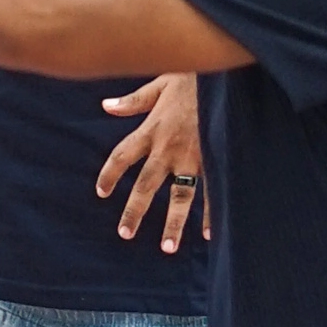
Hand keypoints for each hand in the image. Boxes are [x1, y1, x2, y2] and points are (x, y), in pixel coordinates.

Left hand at [98, 72, 209, 250]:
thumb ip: (134, 101)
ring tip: (167, 247)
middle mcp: (167, 148)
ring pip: (179, 196)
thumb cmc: (192, 78)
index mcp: (151, 129)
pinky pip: (211, 191)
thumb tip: (107, 106)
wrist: (225, 78)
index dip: (110, 174)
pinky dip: (211, 213)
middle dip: (134, 210)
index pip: (122, 156)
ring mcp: (192, 157)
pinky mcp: (214, 159)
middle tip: (125, 233)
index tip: (101, 192)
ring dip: (173, 222)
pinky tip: (209, 235)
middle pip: (145, 185)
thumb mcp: (160, 84)